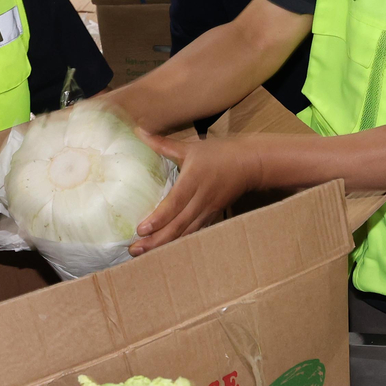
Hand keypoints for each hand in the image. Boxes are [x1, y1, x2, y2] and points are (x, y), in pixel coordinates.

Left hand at [131, 131, 260, 254]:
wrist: (251, 164)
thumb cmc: (220, 153)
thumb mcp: (191, 147)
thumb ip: (163, 144)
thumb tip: (139, 131)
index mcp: (194, 181)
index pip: (174, 203)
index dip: (159, 218)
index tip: (141, 230)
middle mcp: (201, 199)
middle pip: (178, 225)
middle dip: (156, 240)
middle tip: (134, 249)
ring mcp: (208, 210)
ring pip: (186, 233)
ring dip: (165, 245)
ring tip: (145, 254)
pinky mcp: (212, 216)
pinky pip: (194, 232)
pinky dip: (180, 242)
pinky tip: (166, 250)